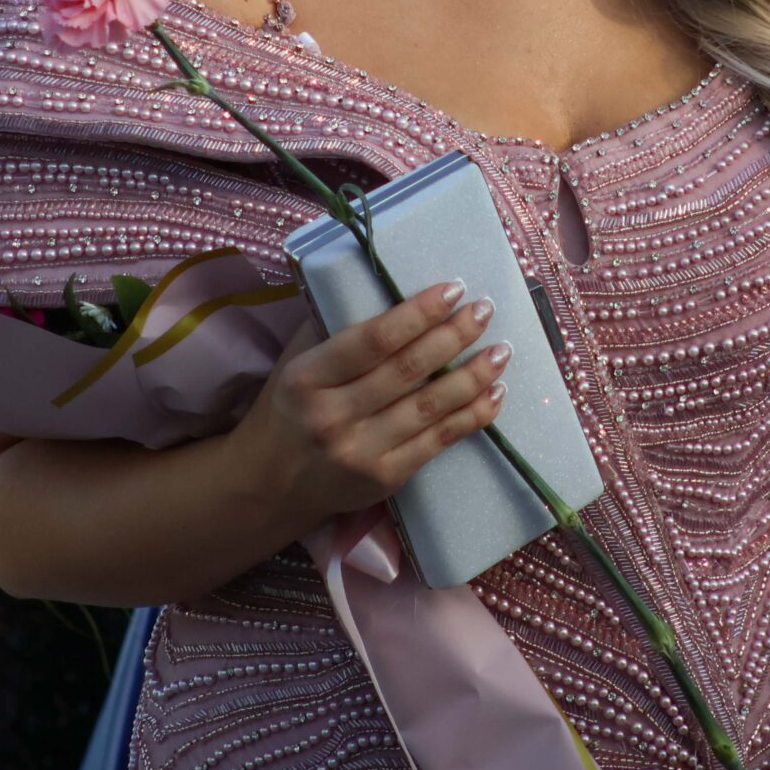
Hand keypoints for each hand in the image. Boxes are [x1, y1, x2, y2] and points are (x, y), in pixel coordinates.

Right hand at [233, 281, 509, 523]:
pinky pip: (438, 442)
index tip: (454, 289)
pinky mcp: (385, 479)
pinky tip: (495, 394)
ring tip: (501, 351)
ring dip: (474, 376)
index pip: (373, 339)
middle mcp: (333, 415)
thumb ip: (333, 328)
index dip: (418, 313)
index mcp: (308, 377)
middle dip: (454, 336)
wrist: (268, 485)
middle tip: (485, 310)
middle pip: (408, 370)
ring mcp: (361, 452)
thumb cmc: (288, 409)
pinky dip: (472, 417)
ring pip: (430, 407)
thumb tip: (386, 285)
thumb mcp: (295, 362)